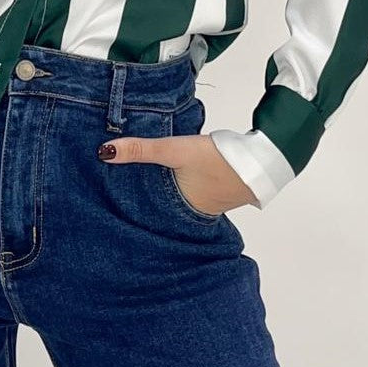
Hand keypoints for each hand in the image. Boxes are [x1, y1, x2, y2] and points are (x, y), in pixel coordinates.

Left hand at [97, 132, 256, 215]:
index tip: (107, 208)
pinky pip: (191, 195)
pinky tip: (173, 180)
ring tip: (138, 187)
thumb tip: (104, 152)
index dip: (128, 211)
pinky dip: (180, 188)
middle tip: (115, 197)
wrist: (263, 159)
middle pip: (160, 210)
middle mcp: (192, 215)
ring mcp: (208, 206)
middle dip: (142, 204)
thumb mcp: (175, 150)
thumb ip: (142, 150)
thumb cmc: (220, 159)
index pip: (146, 216)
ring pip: (176, 203)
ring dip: (163, 195)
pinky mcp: (218, 194)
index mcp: (179, 212)